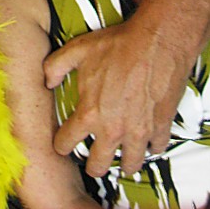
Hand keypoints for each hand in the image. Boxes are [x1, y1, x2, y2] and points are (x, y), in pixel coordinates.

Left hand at [44, 19, 186, 176]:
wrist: (157, 41)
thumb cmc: (119, 45)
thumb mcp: (78, 50)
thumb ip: (55, 66)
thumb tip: (47, 82)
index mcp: (89, 114)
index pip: (66, 144)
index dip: (61, 145)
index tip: (63, 145)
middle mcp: (113, 129)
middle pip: (98, 166)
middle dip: (93, 166)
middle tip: (94, 162)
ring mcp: (139, 131)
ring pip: (131, 166)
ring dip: (125, 163)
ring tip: (122, 159)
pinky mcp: (161, 126)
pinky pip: (157, 149)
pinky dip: (152, 147)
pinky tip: (148, 141)